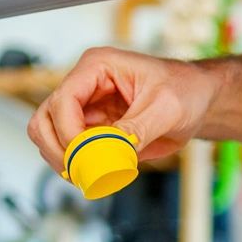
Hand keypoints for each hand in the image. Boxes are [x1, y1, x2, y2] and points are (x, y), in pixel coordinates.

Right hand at [27, 46, 221, 168]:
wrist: (198, 100)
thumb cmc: (185, 90)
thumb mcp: (167, 107)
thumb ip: (138, 128)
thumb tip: (112, 151)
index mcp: (97, 67)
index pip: (63, 100)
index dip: (68, 132)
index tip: (87, 155)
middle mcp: (84, 85)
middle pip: (44, 120)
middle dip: (58, 149)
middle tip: (80, 171)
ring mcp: (84, 109)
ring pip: (48, 137)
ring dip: (63, 160)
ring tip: (89, 175)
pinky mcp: (91, 130)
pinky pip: (70, 151)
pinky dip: (78, 166)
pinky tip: (101, 173)